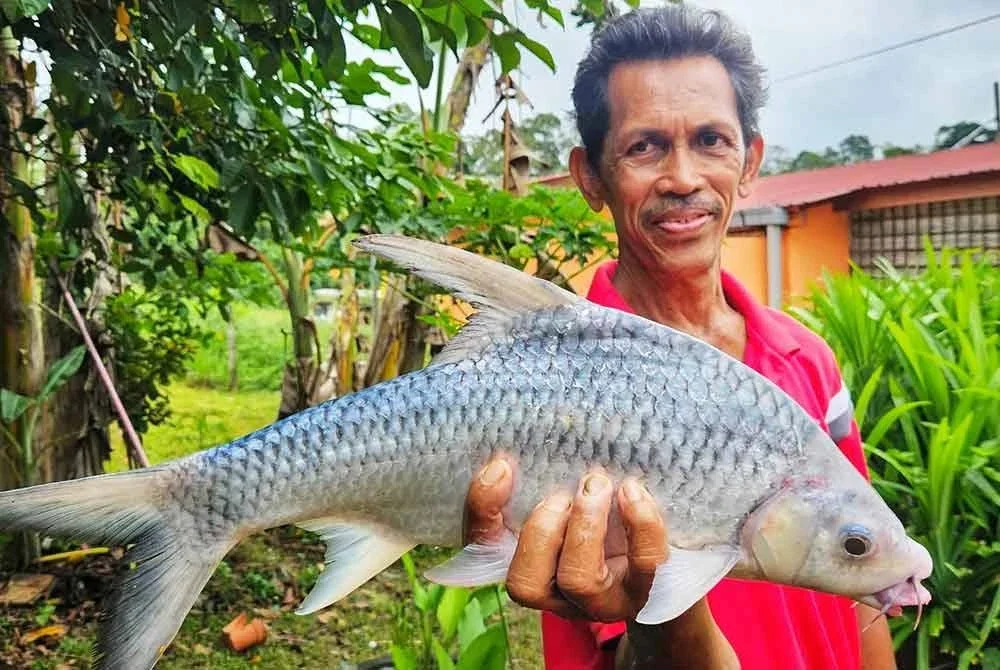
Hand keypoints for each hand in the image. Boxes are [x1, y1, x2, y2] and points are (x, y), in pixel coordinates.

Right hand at [465, 457, 667, 621]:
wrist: (658, 556)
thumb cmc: (603, 516)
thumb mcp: (567, 498)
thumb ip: (541, 478)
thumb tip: (523, 445)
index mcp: (526, 564)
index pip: (484, 549)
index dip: (482, 511)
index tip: (501, 466)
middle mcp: (558, 594)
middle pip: (525, 584)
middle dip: (542, 528)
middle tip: (563, 493)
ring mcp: (602, 600)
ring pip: (578, 579)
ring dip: (584, 525)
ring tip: (597, 485)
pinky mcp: (646, 589)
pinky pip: (643, 562)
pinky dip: (639, 523)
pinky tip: (632, 491)